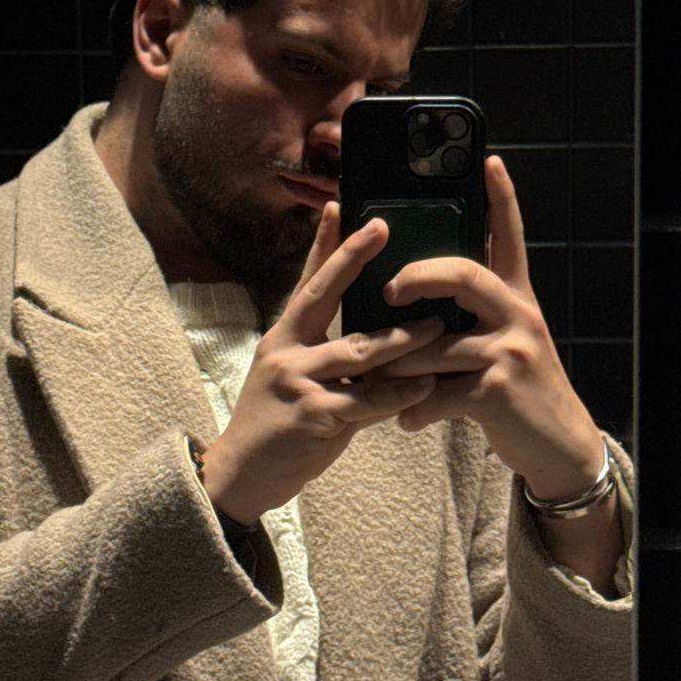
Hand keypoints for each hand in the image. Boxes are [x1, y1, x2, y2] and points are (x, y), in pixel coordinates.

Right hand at [197, 205, 442, 524]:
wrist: (243, 474)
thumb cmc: (276, 423)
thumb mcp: (290, 375)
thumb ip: (327, 350)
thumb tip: (376, 330)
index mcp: (283, 336)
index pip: (307, 281)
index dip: (325, 244)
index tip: (342, 206)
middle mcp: (285, 350)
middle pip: (324, 296)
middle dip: (355, 259)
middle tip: (385, 228)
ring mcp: (296, 381)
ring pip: (358, 351)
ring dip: (403, 338)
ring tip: (438, 326)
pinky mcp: (312, 416)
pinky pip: (367, 401)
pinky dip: (400, 394)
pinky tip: (427, 385)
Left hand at [374, 156, 605, 500]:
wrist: (556, 442)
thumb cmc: (515, 387)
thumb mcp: (504, 338)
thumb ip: (471, 313)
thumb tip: (411, 291)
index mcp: (514, 296)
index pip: (508, 237)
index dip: (500, 198)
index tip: (489, 160)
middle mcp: (517, 314)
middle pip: (465, 274)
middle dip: (419, 274)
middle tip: (390, 287)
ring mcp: (510, 351)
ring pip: (438, 343)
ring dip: (398, 360)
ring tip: (375, 372)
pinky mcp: (499, 391)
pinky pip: (440, 391)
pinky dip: (415, 407)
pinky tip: (405, 417)